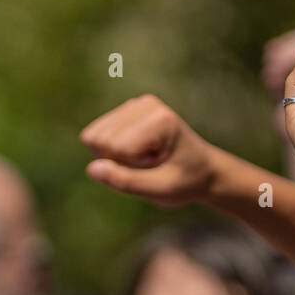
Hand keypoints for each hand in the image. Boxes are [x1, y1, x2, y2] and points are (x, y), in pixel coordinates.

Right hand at [80, 95, 216, 206]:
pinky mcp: (125, 111)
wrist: (203, 170)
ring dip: (115, 158)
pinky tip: (138, 153)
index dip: (130, 169)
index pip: (116, 148)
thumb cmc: (185, 182)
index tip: (157, 168)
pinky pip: (94, 137)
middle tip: (150, 166)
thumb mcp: (161, 191)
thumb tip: (91, 169)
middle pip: (101, 140)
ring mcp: (134, 105)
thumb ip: (126, 182)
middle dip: (120, 162)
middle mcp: (145, 104)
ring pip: (93, 138)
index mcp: (160, 120)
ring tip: (146, 160)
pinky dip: (112, 153)